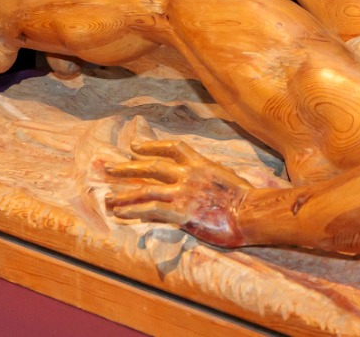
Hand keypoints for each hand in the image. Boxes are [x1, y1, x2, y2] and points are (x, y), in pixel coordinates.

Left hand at [105, 139, 250, 247]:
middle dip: (128, 168)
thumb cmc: (245, 199)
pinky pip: (150, 210)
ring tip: (108, 199)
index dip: (151, 146)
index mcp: (201, 164)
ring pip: (145, 189)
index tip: (134, 146)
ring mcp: (183, 192)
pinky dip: (133, 211)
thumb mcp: (226, 178)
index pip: (172, 148)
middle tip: (108, 169)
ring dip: (124, 194)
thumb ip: (209, 176)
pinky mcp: (181, 212)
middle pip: (152, 166)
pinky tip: (121, 214)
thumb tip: (202, 179)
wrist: (251, 213)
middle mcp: (189, 174)